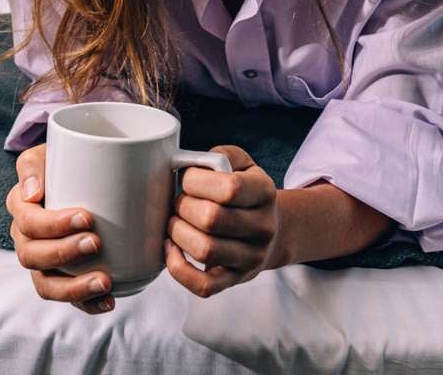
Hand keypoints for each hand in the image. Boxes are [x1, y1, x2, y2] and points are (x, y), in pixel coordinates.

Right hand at [6, 143, 115, 313]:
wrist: (81, 172)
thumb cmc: (63, 160)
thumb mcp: (46, 153)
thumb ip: (34, 165)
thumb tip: (33, 193)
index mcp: (21, 207)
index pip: (28, 222)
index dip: (53, 225)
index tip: (86, 217)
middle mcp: (25, 238)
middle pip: (32, 256)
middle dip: (64, 253)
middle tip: (95, 243)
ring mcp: (42, 262)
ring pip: (46, 285)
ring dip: (74, 288)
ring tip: (104, 283)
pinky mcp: (61, 277)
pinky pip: (67, 298)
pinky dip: (86, 304)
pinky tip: (108, 301)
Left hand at [165, 145, 282, 297]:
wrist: (271, 229)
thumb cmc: (246, 192)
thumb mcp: (242, 164)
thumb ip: (220, 156)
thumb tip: (191, 163)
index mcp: (264, 192)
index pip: (229, 188)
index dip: (196, 181)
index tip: (187, 179)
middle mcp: (263, 227)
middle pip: (212, 219)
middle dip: (183, 206)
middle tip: (180, 202)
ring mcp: (251, 257)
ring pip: (204, 250)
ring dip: (177, 233)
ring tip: (175, 222)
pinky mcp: (235, 279)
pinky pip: (203, 286)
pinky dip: (178, 268)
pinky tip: (171, 249)